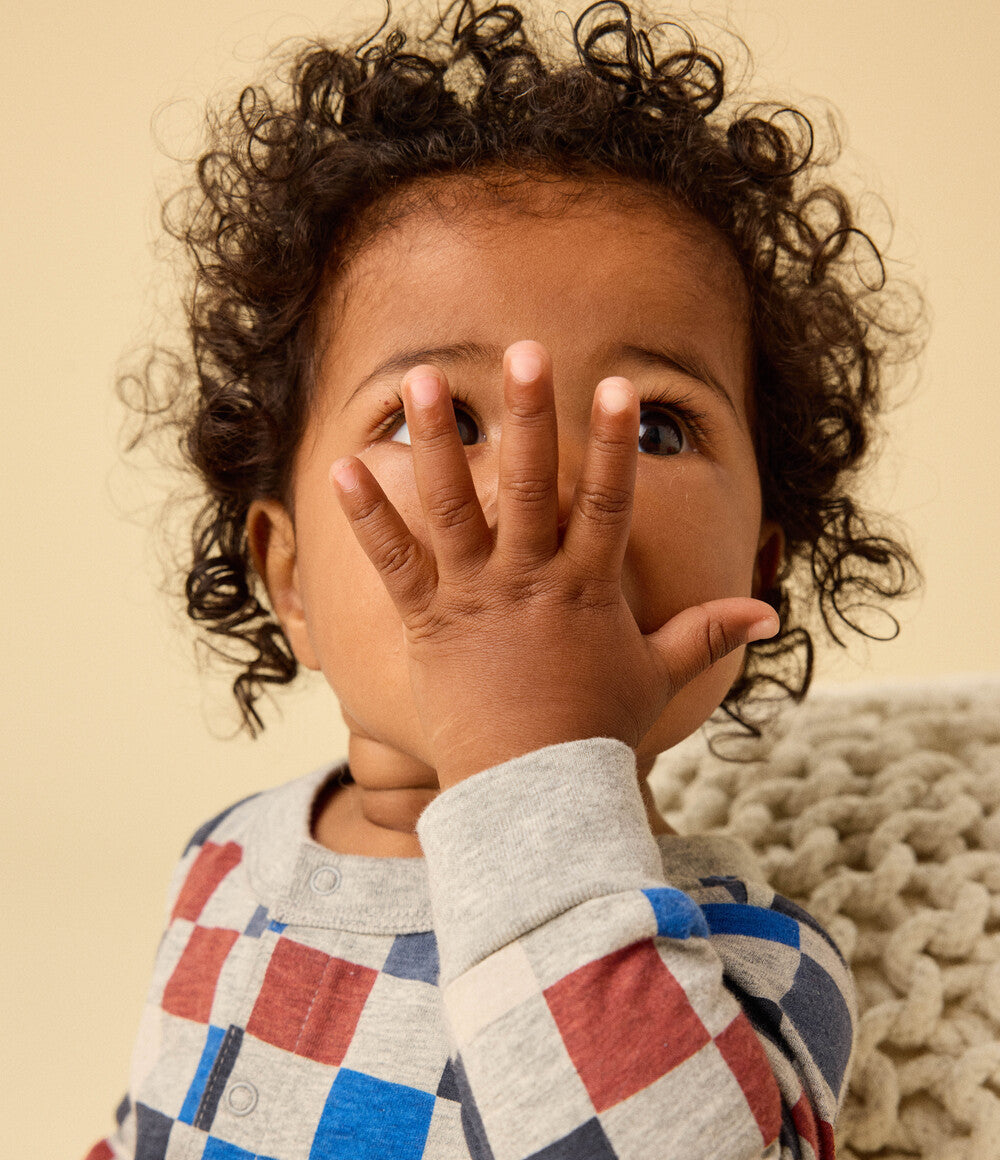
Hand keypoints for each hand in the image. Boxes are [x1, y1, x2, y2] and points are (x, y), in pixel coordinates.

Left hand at [329, 340, 777, 787]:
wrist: (529, 789)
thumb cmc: (594, 732)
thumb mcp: (657, 676)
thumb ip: (705, 634)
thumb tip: (769, 613)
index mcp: (587, 588)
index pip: (609, 502)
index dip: (614, 443)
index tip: (616, 386)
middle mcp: (530, 580)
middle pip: (532, 484)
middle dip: (530, 414)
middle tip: (521, 350)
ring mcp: (475, 597)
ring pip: (454, 506)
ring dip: (436, 440)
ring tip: (420, 380)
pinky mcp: (428, 621)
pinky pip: (394, 561)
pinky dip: (368, 515)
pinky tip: (343, 466)